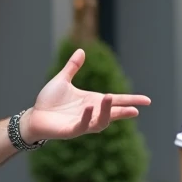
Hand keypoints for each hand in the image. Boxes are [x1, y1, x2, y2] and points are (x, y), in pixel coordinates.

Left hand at [22, 49, 151, 141]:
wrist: (34, 116)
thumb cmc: (48, 101)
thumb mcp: (62, 80)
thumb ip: (73, 67)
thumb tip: (81, 51)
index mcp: (92, 101)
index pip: (116, 101)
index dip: (131, 101)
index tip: (147, 101)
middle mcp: (91, 113)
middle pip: (113, 113)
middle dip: (124, 111)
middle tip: (136, 109)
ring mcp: (82, 123)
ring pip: (101, 122)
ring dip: (107, 112)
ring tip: (108, 97)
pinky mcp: (71, 130)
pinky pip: (83, 126)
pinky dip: (88, 117)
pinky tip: (89, 107)